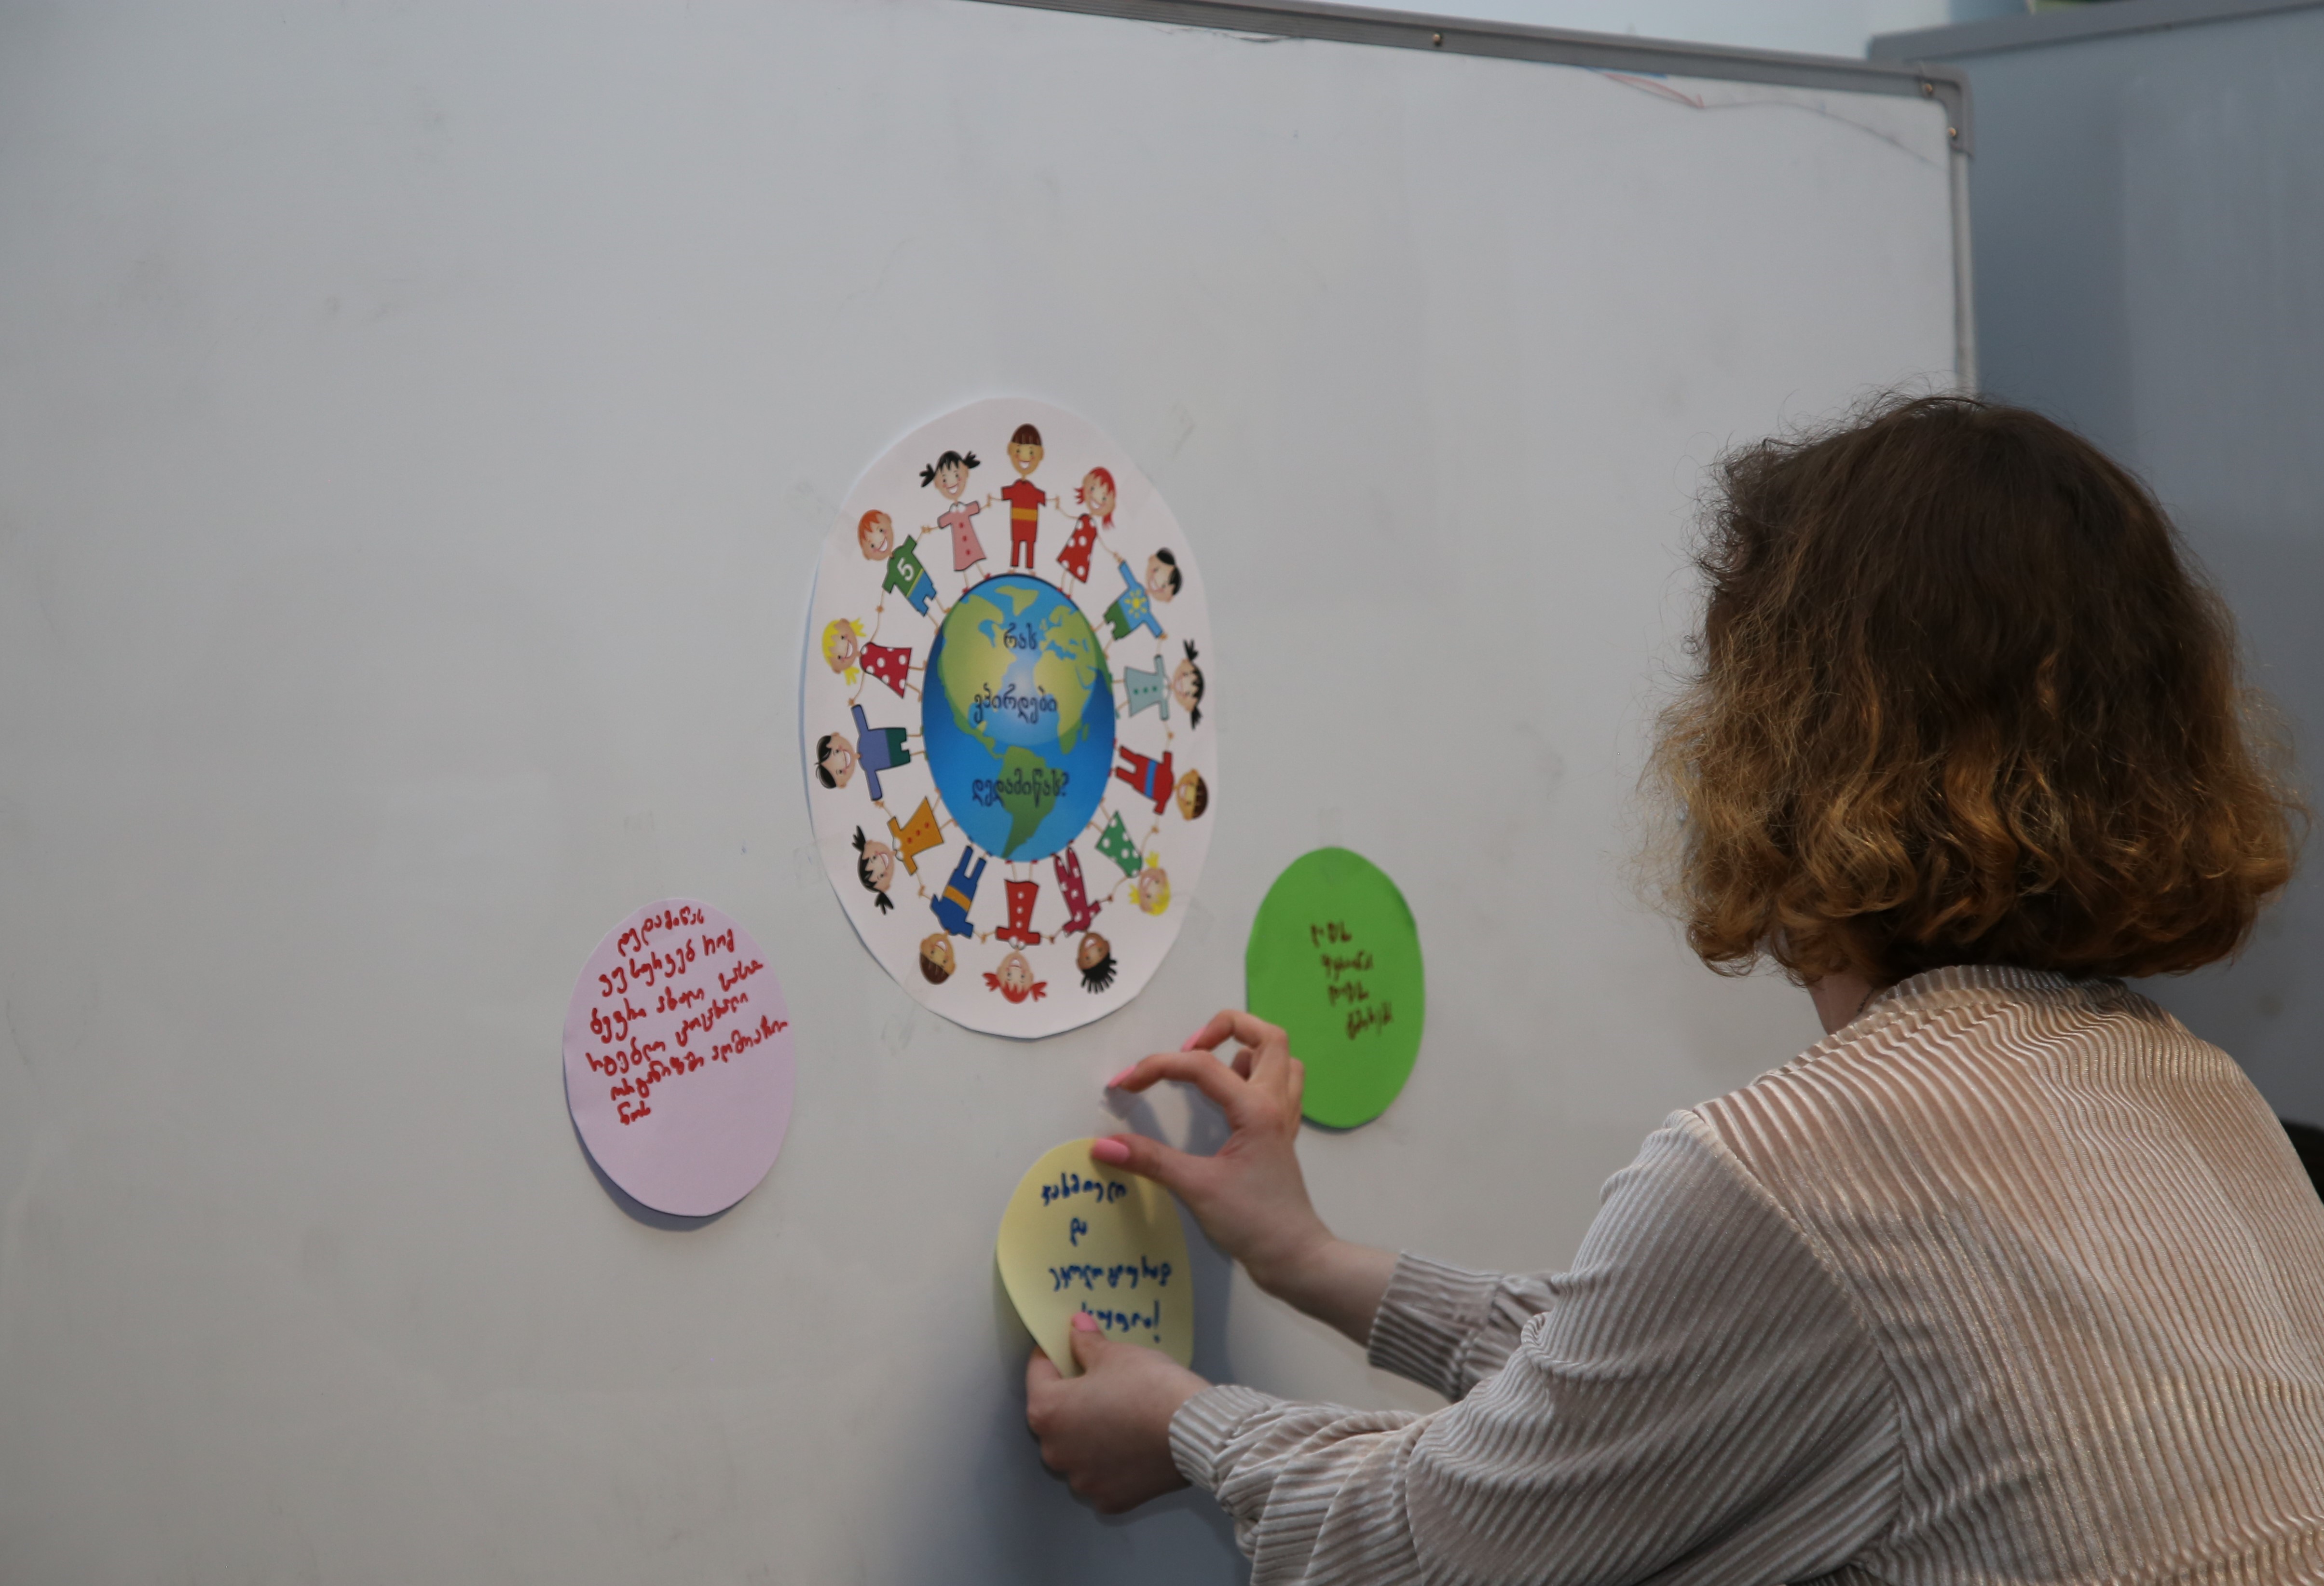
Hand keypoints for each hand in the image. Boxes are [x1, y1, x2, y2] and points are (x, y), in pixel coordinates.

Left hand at [1025, 1314, 1206, 1511]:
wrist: (1193, 1431)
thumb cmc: (1149, 1388)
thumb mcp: (1115, 1354)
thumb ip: (1087, 1343)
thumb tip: (1077, 1329)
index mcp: (1048, 1412)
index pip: (1039, 1375)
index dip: (1053, 1356)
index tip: (1066, 1347)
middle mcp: (1055, 1452)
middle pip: (1055, 1418)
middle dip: (1072, 1399)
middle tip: (1098, 1381)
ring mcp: (1082, 1480)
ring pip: (1076, 1452)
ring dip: (1088, 1436)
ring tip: (1118, 1416)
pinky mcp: (1109, 1499)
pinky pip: (1101, 1476)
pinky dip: (1111, 1463)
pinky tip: (1131, 1446)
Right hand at [1100, 1010, 1328, 1299]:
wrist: (1293, 1257)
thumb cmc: (1251, 1222)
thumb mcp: (1196, 1189)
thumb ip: (1149, 1161)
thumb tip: (1101, 1145)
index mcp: (1256, 1109)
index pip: (1203, 1066)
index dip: (1157, 1067)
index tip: (1123, 1085)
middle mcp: (1276, 1104)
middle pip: (1268, 1036)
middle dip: (1225, 1028)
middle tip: (1188, 1050)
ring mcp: (1285, 1118)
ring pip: (1281, 1059)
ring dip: (1247, 1050)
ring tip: (1210, 1069)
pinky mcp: (1282, 1135)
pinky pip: (1280, 1085)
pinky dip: (1257, 1076)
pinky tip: (1229, 1097)